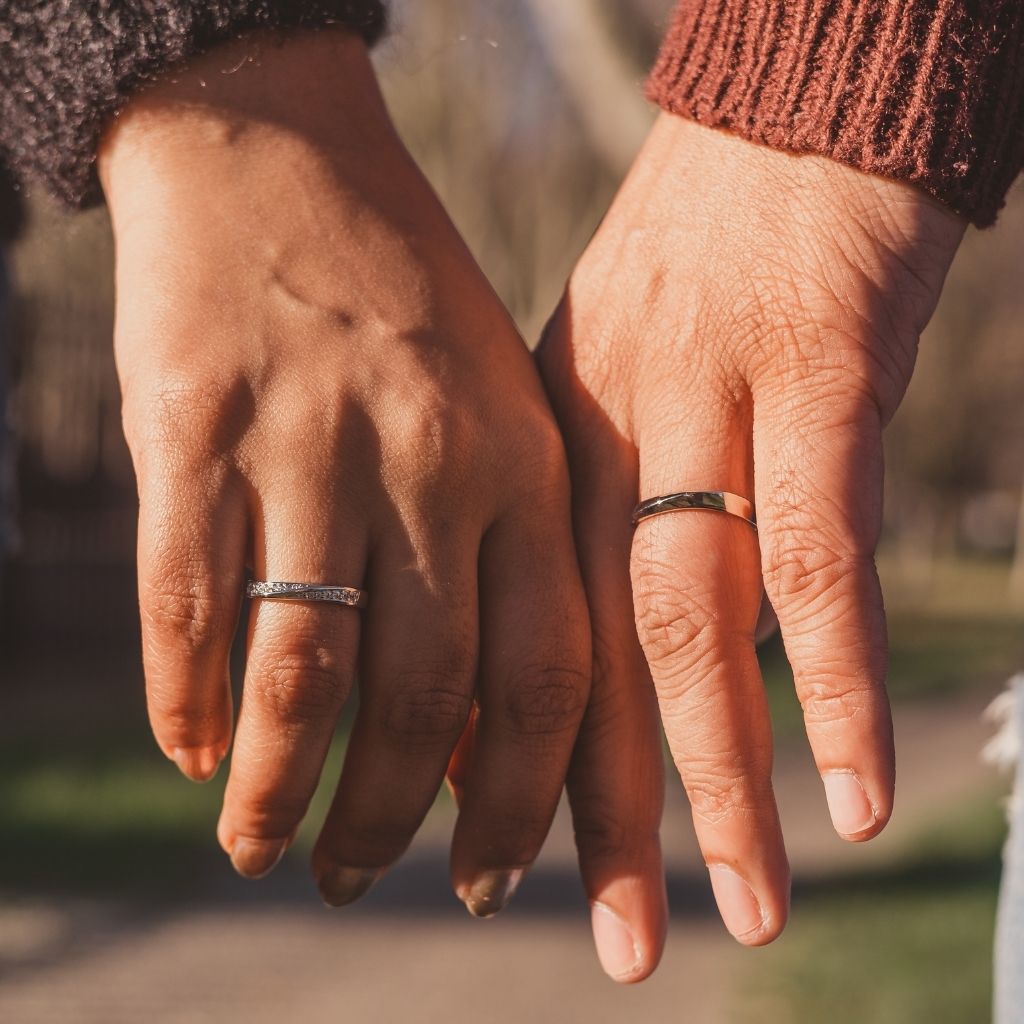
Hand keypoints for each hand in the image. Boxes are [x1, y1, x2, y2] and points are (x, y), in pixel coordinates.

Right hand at [100, 30, 589, 913]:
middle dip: (389, 821)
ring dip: (277, 790)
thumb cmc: (406, 304)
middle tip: (356, 879)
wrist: (280, 153)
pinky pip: (188, 605)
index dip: (523, 802)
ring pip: (301, 678)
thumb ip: (506, 562)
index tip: (486, 881)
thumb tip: (483, 738)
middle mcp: (428, 464)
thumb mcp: (497, 410)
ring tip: (260, 848)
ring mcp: (308, 445)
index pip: (549, 675)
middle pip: (423, 700)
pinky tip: (191, 753)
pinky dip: (186, 704)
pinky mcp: (193, 430)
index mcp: (527, 465)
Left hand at [539, 114, 964, 971]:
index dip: (523, 759)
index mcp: (547, 448)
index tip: (518, 866)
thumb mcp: (614, 378)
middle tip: (621, 948)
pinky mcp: (811, 382)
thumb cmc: (704, 261)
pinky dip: (838, 681)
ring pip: (692, 626)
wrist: (781, 120)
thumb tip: (586, 635)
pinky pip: (817, 557)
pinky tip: (855, 790)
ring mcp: (703, 411)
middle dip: (605, 815)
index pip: (524, 632)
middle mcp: (603, 439)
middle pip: (587, 654)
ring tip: (744, 911)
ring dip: (720, 780)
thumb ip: (594, 503)